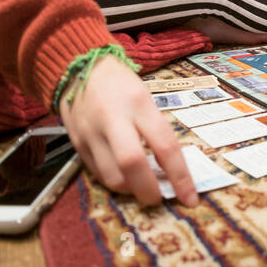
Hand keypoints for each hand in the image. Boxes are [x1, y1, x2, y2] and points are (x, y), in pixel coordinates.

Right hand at [58, 55, 195, 206]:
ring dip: (130, 190)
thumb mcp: (145, 96)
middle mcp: (113, 118)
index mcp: (139, 103)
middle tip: (159, 200)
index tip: (190, 198)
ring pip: (111, 176)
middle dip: (149, 190)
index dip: (180, 176)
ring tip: (141, 188)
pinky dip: (114, 182)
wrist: (78, 67)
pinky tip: (124, 179)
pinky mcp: (76, 142)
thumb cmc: (120, 83)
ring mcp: (91, 132)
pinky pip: (96, 173)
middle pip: (133, 164)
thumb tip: (171, 168)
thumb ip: (155, 129)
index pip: (165, 145)